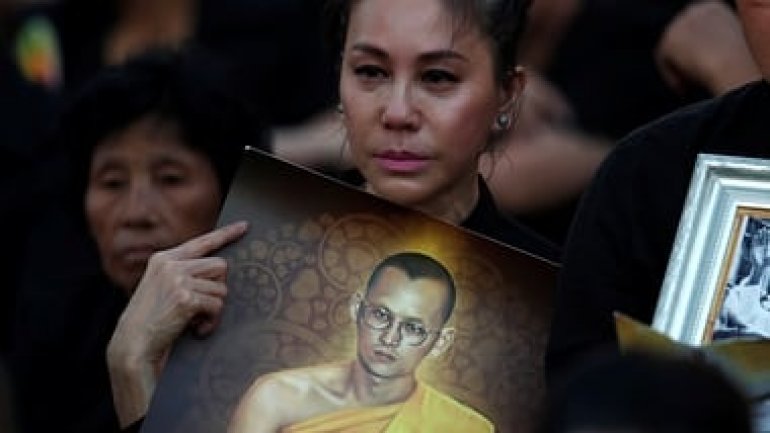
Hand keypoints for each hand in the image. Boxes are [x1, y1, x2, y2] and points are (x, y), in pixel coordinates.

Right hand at [107, 221, 247, 426]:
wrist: (133, 345)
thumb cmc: (151, 321)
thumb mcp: (161, 287)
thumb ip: (184, 273)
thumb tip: (220, 269)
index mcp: (164, 259)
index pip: (201, 242)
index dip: (226, 234)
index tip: (245, 226)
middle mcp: (171, 265)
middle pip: (220, 266)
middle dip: (218, 288)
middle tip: (203, 306)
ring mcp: (177, 280)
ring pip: (221, 288)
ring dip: (213, 308)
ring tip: (195, 320)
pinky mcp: (185, 298)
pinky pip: (217, 306)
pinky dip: (211, 321)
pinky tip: (196, 329)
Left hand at [656, 1, 759, 94]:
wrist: (734, 65)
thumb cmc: (741, 65)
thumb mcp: (731, 51)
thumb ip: (716, 48)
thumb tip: (705, 59)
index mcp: (715, 9)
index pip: (697, 29)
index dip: (698, 51)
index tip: (703, 70)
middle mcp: (696, 10)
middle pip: (682, 37)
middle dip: (684, 58)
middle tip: (692, 81)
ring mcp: (681, 22)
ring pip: (672, 50)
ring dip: (680, 69)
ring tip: (691, 88)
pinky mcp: (669, 38)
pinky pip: (664, 60)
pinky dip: (672, 76)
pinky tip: (683, 89)